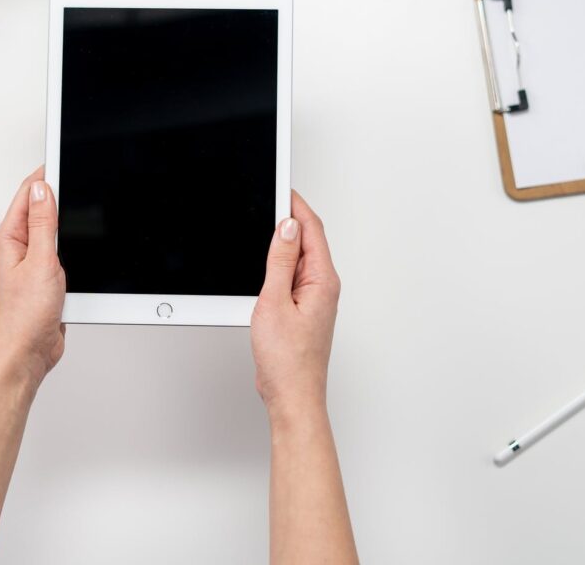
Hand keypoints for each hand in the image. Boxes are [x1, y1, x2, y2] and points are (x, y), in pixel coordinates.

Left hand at [0, 166, 66, 385]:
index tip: (64, 157)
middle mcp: (18, 247)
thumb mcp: (40, 262)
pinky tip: (81, 241)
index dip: (47, 174)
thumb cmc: (23, 318)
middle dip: (59, 191)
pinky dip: (72, 243)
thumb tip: (42, 188)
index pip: (28, 193)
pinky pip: (60, 250)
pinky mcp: (46, 277)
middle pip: (40, 207)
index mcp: (9, 238)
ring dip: (67, 218)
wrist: (26, 354)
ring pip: (53, 229)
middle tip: (78, 172)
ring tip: (79, 197)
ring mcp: (32, 262)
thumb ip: (42, 223)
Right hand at [251, 191, 340, 418]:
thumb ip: (280, 262)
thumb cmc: (288, 360)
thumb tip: (286, 227)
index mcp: (322, 280)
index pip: (311, 229)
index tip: (280, 188)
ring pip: (298, 258)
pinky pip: (292, 276)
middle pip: (306, 239)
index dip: (294, 205)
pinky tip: (263, 265)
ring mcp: (314, 298)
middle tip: (265, 201)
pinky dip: (277, 264)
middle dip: (287, 218)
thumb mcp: (275, 301)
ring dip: (281, 242)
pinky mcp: (302, 308)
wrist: (292, 396)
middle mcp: (323, 286)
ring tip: (260, 228)